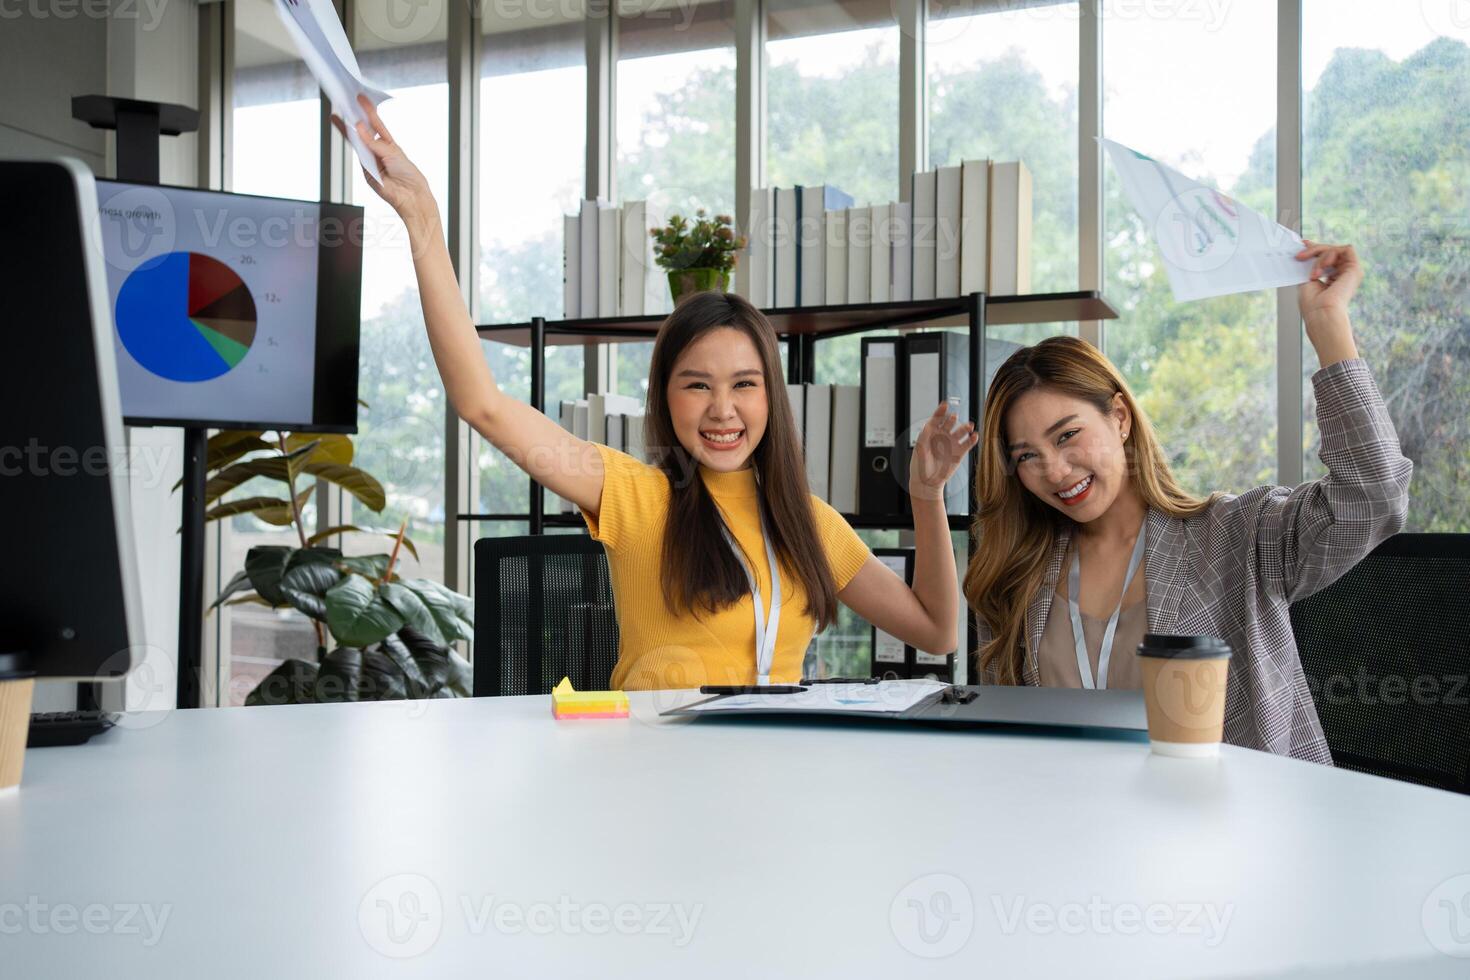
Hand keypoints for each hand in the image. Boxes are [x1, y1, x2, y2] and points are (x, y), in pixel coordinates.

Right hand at [331, 94, 433, 224]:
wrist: (410, 194)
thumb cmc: (408, 173)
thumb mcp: (393, 152)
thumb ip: (375, 142)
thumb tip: (358, 128)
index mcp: (388, 143)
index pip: (376, 123)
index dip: (368, 110)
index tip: (360, 97)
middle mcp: (378, 150)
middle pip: (363, 131)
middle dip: (353, 117)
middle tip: (344, 103)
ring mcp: (370, 159)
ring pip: (356, 142)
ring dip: (347, 129)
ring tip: (339, 115)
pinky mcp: (365, 170)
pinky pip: (357, 155)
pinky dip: (353, 144)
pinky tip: (349, 133)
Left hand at [909, 402, 978, 502]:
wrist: (927, 482)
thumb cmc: (920, 466)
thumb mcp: (919, 450)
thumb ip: (924, 437)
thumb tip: (927, 425)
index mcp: (931, 433)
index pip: (937, 418)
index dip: (941, 411)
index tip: (945, 404)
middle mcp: (943, 435)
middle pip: (950, 423)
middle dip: (952, 419)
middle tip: (954, 418)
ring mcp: (952, 443)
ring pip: (961, 431)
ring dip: (965, 427)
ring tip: (969, 426)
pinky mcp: (960, 452)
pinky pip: (968, 443)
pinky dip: (972, 439)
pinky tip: (975, 436)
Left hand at [1296, 240, 1362, 324]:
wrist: (1321, 313)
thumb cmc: (1312, 303)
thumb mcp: (1307, 278)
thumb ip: (1309, 263)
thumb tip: (1305, 247)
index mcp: (1333, 278)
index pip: (1327, 257)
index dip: (1315, 248)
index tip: (1303, 244)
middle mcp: (1343, 274)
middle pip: (1330, 251)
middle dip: (1313, 250)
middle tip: (1299, 257)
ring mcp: (1350, 271)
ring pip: (1335, 249)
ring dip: (1320, 256)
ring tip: (1313, 273)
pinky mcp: (1355, 269)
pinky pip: (1345, 249)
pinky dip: (1330, 254)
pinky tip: (1323, 266)